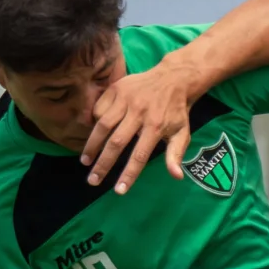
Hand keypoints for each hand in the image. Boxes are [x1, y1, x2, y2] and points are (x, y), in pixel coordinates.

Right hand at [84, 64, 200, 193]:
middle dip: (103, 164)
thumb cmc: (176, 110)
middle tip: (92, 181)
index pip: (140, 155)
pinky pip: (100, 109)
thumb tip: (176, 177)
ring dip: (92, 145)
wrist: (173, 78)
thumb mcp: (182, 132)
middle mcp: (139, 113)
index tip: (119, 190)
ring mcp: (126, 99)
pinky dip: (95, 123)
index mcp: (156, 126)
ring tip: (86, 162)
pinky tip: (93, 136)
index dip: (129, 174)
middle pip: (116, 143)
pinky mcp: (116, 89)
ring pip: (103, 125)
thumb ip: (176, 154)